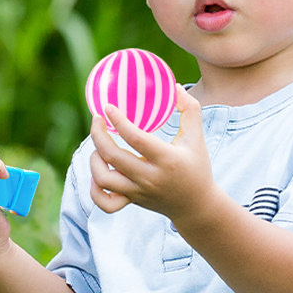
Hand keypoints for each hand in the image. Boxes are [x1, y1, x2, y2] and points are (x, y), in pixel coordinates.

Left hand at [89, 84, 215, 221]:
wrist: (197, 206)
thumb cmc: (196, 167)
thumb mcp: (196, 138)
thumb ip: (190, 110)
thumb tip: (173, 87)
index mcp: (167, 159)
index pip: (136, 138)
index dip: (118, 121)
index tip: (107, 107)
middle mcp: (150, 177)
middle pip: (113, 156)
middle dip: (98, 134)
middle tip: (97, 119)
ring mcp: (138, 192)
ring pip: (104, 179)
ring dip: (94, 159)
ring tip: (99, 146)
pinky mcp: (131, 201)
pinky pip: (105, 202)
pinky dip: (95, 189)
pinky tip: (99, 173)